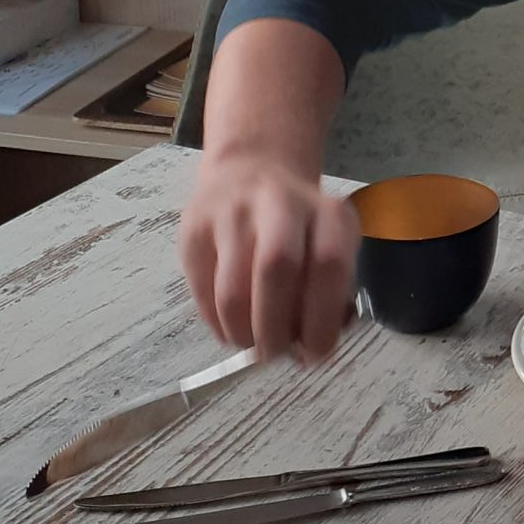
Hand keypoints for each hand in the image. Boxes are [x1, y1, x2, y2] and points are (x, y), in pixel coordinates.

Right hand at [178, 154, 361, 363]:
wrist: (250, 170)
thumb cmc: (299, 227)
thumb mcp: (328, 244)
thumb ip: (326, 293)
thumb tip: (309, 352)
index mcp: (326, 211)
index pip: (330, 264)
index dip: (322, 318)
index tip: (315, 352)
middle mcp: (280, 203)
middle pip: (276, 268)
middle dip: (275, 327)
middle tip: (274, 353)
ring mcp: (231, 212)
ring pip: (232, 290)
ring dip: (242, 332)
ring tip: (251, 342)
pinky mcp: (193, 229)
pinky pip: (202, 292)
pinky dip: (217, 322)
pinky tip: (231, 325)